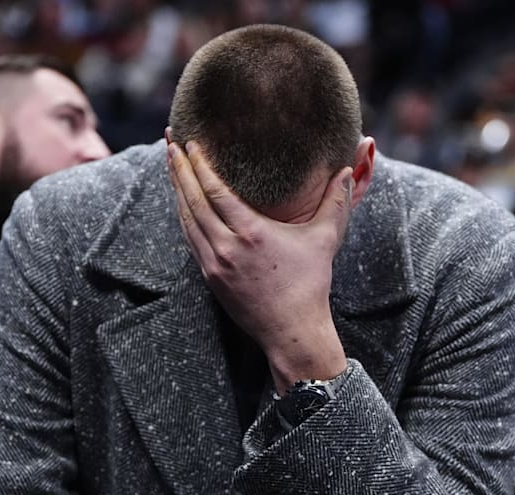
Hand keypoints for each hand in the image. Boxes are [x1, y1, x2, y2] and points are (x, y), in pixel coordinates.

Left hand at [167, 140, 353, 392]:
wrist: (292, 331)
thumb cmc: (310, 285)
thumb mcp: (324, 239)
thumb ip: (336, 202)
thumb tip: (344, 170)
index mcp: (252, 233)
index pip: (215, 191)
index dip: (199, 165)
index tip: (190, 143)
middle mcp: (227, 247)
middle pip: (193, 201)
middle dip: (179, 170)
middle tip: (170, 143)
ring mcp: (214, 264)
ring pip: (186, 220)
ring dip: (177, 191)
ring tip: (171, 166)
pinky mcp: (210, 277)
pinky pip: (189, 240)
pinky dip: (183, 217)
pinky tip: (181, 202)